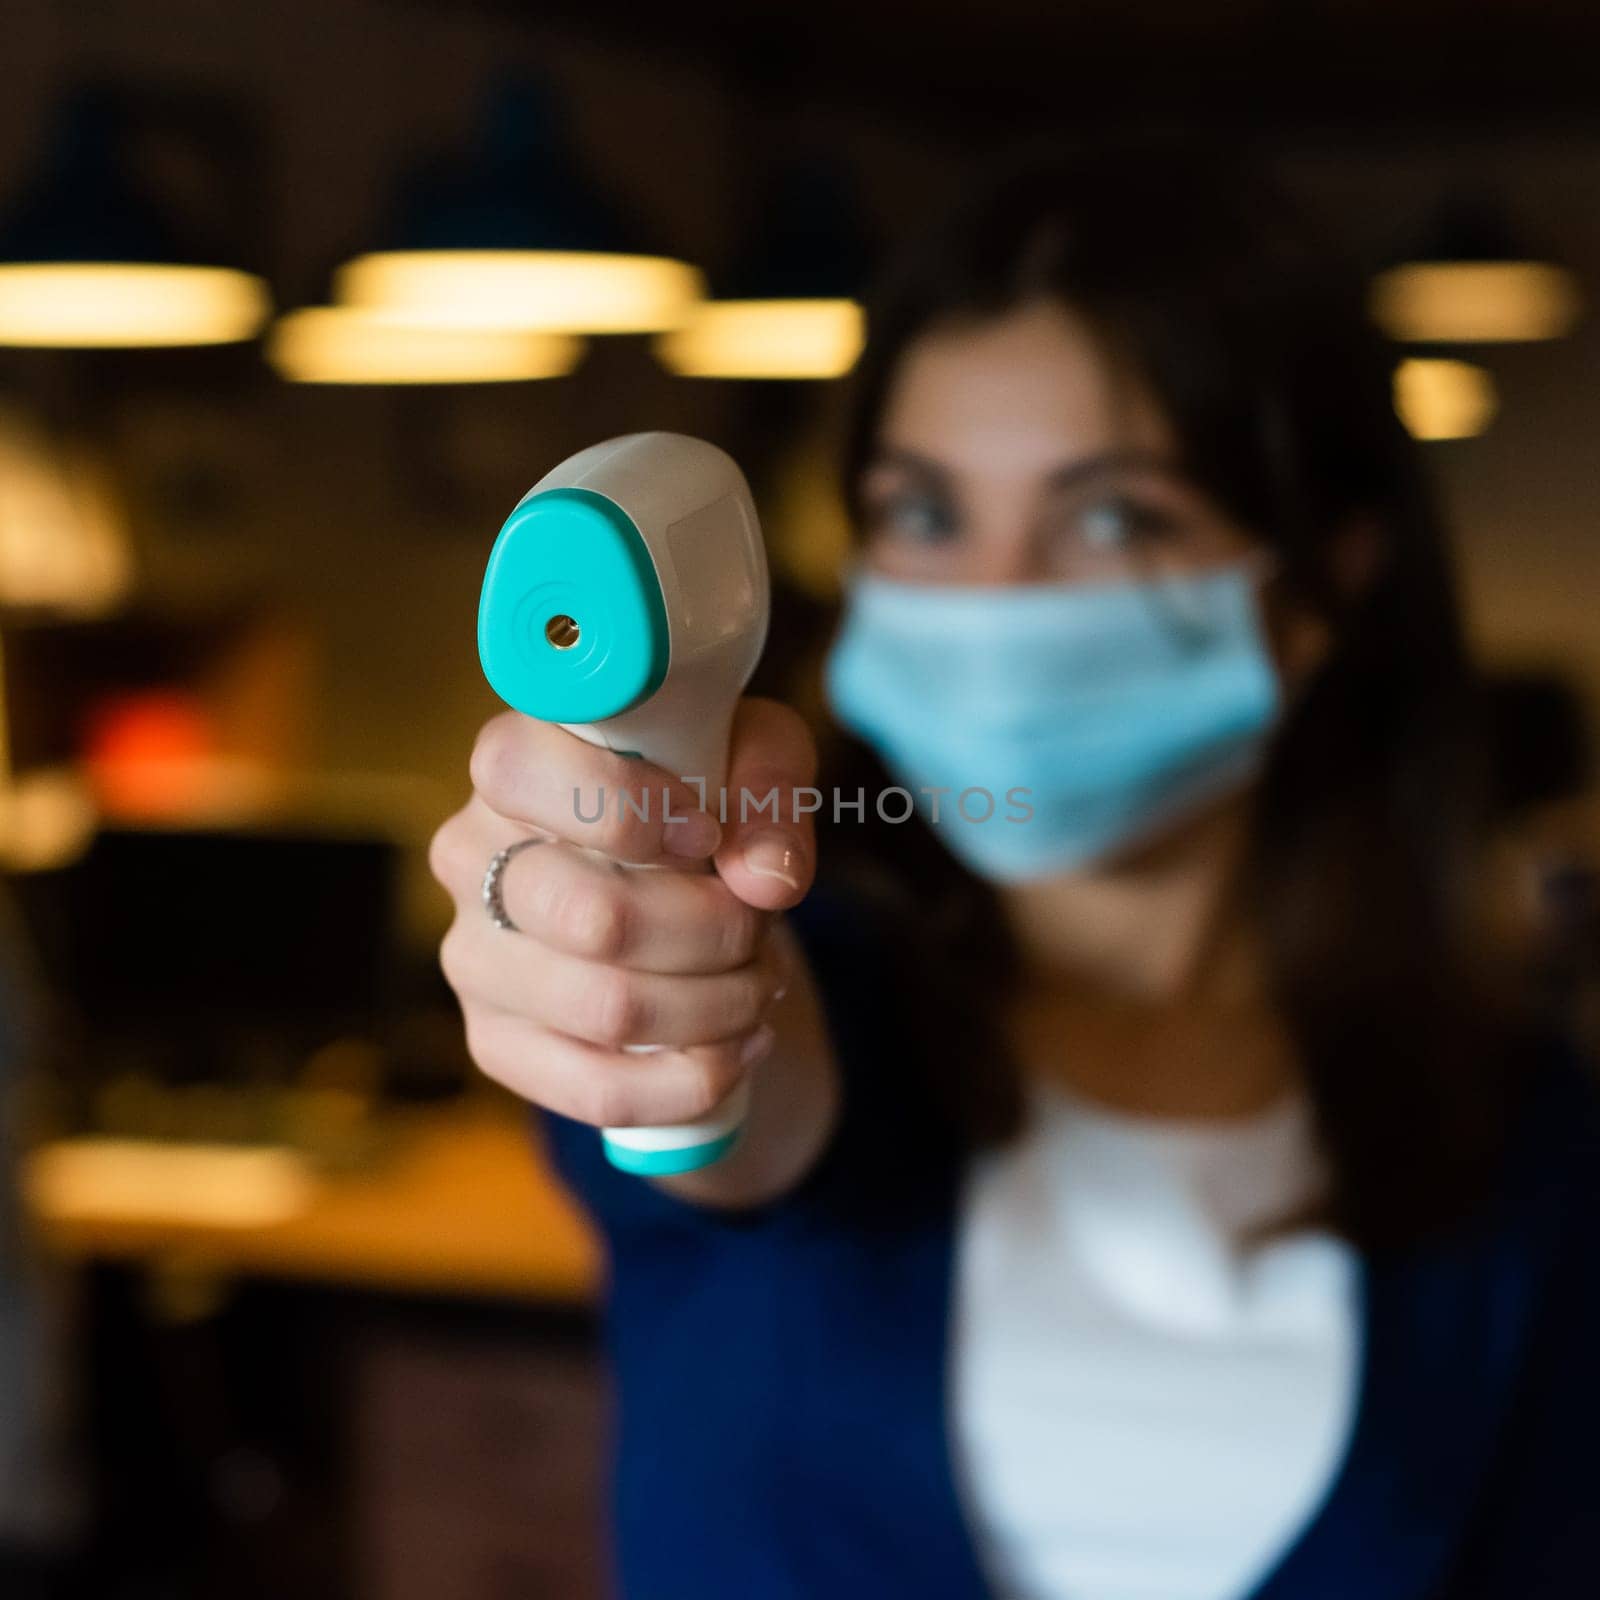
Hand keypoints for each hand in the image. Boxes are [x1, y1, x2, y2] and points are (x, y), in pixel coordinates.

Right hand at [428, 698, 818, 1131]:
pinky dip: (693, 1078)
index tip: (707, 834)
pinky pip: (599, 1090)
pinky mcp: (495, 1042)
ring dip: (718, 1005)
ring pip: (609, 1009)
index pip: (518, 773)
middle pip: (593, 916)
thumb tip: (765, 879)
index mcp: (513, 766)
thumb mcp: (756, 759)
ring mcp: (473, 956)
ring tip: (759, 982)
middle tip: (757, 924)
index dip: (625, 808)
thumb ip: (769, 793)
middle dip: (712, 930)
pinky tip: (737, 1045)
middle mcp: (470, 856)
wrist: (687, 891)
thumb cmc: (711, 799)